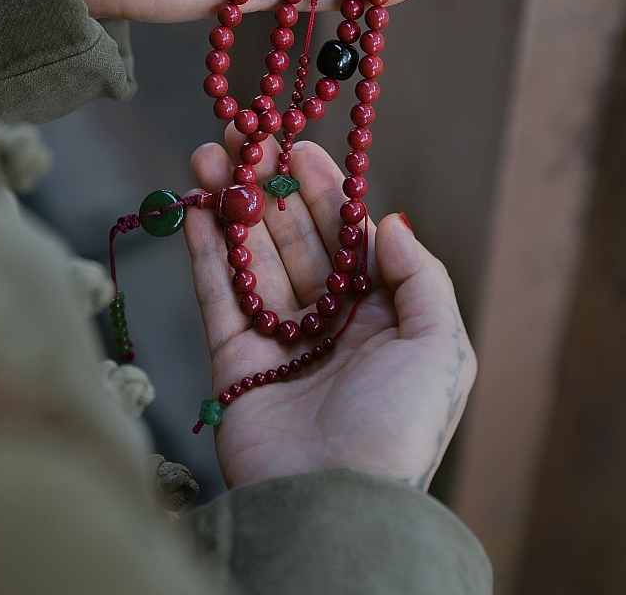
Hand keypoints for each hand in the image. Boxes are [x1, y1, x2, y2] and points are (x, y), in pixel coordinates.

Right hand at [184, 129, 475, 490]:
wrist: (333, 501)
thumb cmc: (397, 427)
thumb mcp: (441, 348)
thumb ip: (422, 278)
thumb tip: (389, 221)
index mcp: (379, 316)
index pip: (347, 236)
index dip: (324, 189)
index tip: (299, 146)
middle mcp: (328, 321)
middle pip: (295, 238)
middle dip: (269, 186)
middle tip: (246, 137)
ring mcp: (278, 337)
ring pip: (252, 256)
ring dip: (231, 204)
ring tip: (210, 155)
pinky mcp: (234, 358)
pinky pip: (218, 291)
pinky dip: (206, 248)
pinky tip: (197, 206)